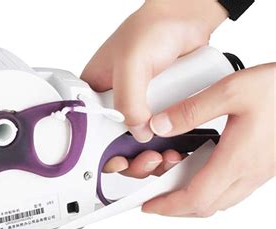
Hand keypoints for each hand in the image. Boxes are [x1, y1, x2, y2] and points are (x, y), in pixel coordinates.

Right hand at [81, 0, 226, 175]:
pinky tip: (175, 148)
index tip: (119, 160)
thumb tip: (137, 132)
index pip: (90, 131)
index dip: (102, 151)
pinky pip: (159, 136)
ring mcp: (138, 108)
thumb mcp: (131, 62)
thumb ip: (129, 100)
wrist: (188, 19)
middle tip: (146, 159)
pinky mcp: (158, 110)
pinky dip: (167, 147)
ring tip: (164, 155)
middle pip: (115, 145)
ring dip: (151, 156)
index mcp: (94, 94)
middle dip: (131, 159)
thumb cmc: (151, 28)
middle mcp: (114, 104)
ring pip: (138, 145)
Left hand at [143, 64, 275, 216]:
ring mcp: (259, 173)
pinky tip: (200, 173)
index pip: (195, 199)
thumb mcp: (233, 90)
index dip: (167, 206)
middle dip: (175, 208)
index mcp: (237, 160)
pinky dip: (209, 191)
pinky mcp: (264, 167)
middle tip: (156, 199)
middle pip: (205, 207)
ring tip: (172, 187)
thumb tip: (160, 126)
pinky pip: (232, 191)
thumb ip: (191, 110)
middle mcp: (249, 173)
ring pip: (220, 202)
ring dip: (192, 201)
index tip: (149, 206)